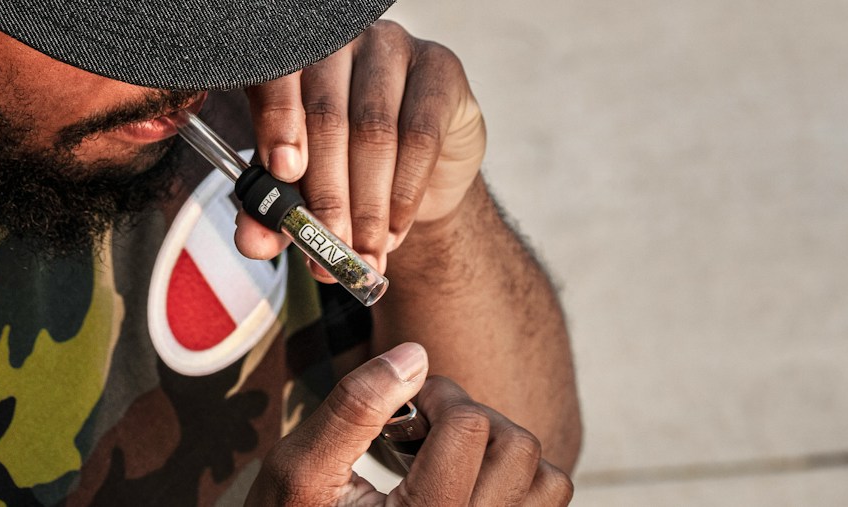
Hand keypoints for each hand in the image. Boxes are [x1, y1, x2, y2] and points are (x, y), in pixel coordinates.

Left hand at [239, 21, 485, 276]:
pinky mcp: (439, 66)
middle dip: (326, 190)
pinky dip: (405, 191)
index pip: (276, 79)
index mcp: (290, 58)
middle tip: (326, 244)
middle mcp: (339, 40)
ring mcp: (392, 46)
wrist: (422, 168)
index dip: (277, 121)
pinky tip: (395, 229)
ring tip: (363, 252)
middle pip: (327, 115)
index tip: (282, 171)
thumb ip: (271, 211)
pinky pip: (421, 134)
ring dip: (367, 202)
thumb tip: (253, 241)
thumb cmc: (347, 164)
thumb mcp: (301, 189)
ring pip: (374, 129)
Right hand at [247, 342, 572, 505]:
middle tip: (424, 428)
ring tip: (451, 457)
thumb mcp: (299, 468)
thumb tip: (415, 355)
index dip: (435, 396)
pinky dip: (517, 484)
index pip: (469, 428)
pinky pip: (544, 506)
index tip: (404, 405)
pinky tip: (466, 483)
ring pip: (548, 482)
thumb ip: (354, 408)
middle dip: (471, 420)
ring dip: (504, 454)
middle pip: (518, 448)